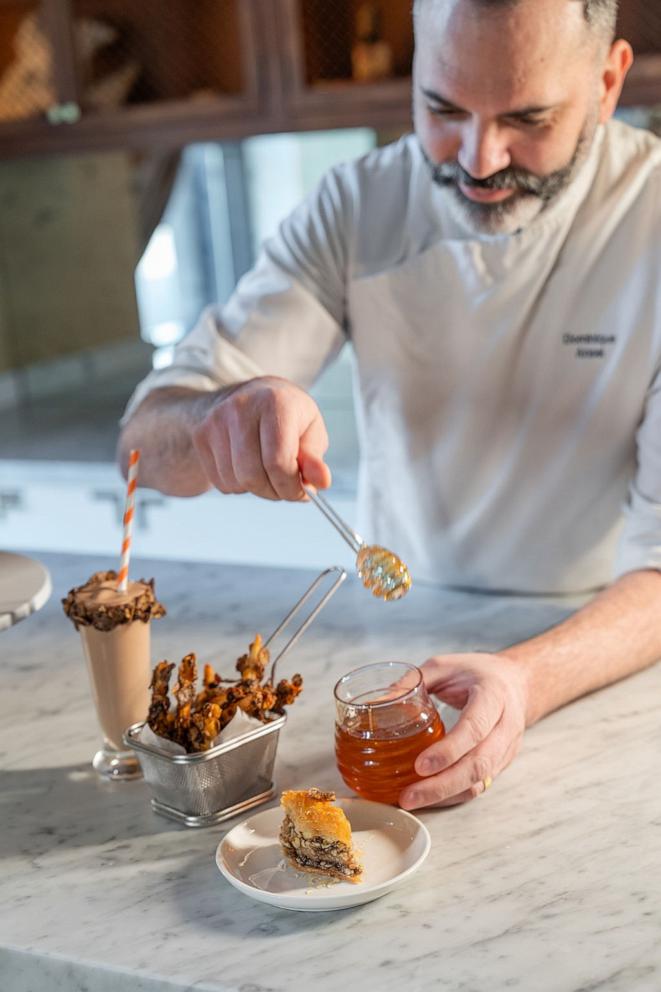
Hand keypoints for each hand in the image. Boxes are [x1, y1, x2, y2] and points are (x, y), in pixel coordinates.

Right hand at [191, 376, 330, 499]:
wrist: (249, 394)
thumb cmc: (287, 414)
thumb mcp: (310, 429)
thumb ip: (314, 458)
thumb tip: (321, 482)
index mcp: (275, 402)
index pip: (278, 461)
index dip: (291, 486)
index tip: (301, 493)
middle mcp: (241, 408)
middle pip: (253, 476)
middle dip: (274, 492)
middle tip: (285, 488)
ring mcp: (216, 421)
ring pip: (235, 482)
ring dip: (257, 490)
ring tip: (269, 474)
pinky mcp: (202, 436)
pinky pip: (221, 482)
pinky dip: (239, 486)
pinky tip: (249, 468)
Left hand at [399, 653, 528, 809]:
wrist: (518, 682)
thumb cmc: (478, 672)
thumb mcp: (445, 666)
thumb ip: (413, 681)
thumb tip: (377, 704)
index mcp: (493, 695)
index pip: (474, 728)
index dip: (448, 750)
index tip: (420, 765)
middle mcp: (505, 725)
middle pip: (478, 764)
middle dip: (442, 785)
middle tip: (408, 796)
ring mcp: (507, 748)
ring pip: (480, 781)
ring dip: (445, 795)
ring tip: (412, 801)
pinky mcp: (502, 763)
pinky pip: (480, 785)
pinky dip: (454, 795)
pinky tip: (430, 797)